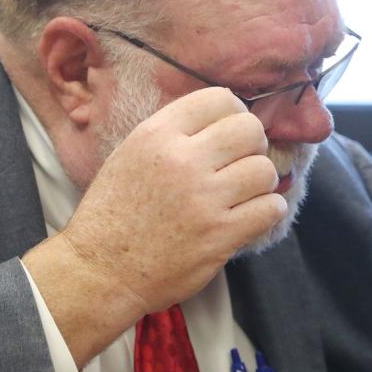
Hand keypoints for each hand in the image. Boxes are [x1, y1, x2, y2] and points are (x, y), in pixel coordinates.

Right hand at [24, 87, 286, 364]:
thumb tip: (224, 119)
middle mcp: (183, 161)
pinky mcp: (222, 234)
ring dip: (261, 182)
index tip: (231, 134)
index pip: (220, 99)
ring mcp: (204, 198)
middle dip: (253, 146)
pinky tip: (251, 215)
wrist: (100, 272)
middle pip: (250, 130)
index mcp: (157, 135)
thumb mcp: (131, 155)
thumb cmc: (114, 215)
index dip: (234, 114)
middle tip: (241, 164)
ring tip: (244, 193)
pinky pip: (271, 207)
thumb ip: (175, 134)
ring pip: (265, 170)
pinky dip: (268, 211)